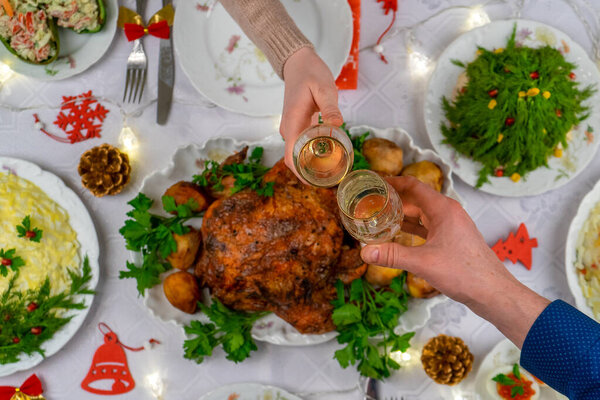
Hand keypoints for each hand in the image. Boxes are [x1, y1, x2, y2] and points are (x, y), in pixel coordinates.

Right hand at [280, 47, 342, 178]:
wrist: (298, 63)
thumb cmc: (310, 73)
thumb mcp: (324, 88)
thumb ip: (329, 106)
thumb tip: (337, 124)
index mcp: (292, 122)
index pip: (290, 156)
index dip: (300, 173)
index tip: (315, 183)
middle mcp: (289, 129)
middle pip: (294, 159)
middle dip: (309, 171)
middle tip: (332, 177)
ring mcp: (291, 128)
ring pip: (298, 153)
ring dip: (311, 162)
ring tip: (333, 168)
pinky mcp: (297, 125)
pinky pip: (302, 144)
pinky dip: (313, 152)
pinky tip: (329, 153)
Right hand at [361, 177, 549, 346]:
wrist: (492, 292)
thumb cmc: (465, 274)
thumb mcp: (423, 263)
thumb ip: (392, 255)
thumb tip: (365, 251)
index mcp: (443, 209)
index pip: (414, 185)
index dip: (393, 181)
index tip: (374, 181)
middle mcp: (448, 212)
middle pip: (416, 198)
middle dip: (394, 199)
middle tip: (370, 202)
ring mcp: (452, 225)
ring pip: (422, 213)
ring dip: (402, 214)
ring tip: (379, 216)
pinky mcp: (453, 238)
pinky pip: (428, 226)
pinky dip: (412, 227)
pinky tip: (398, 234)